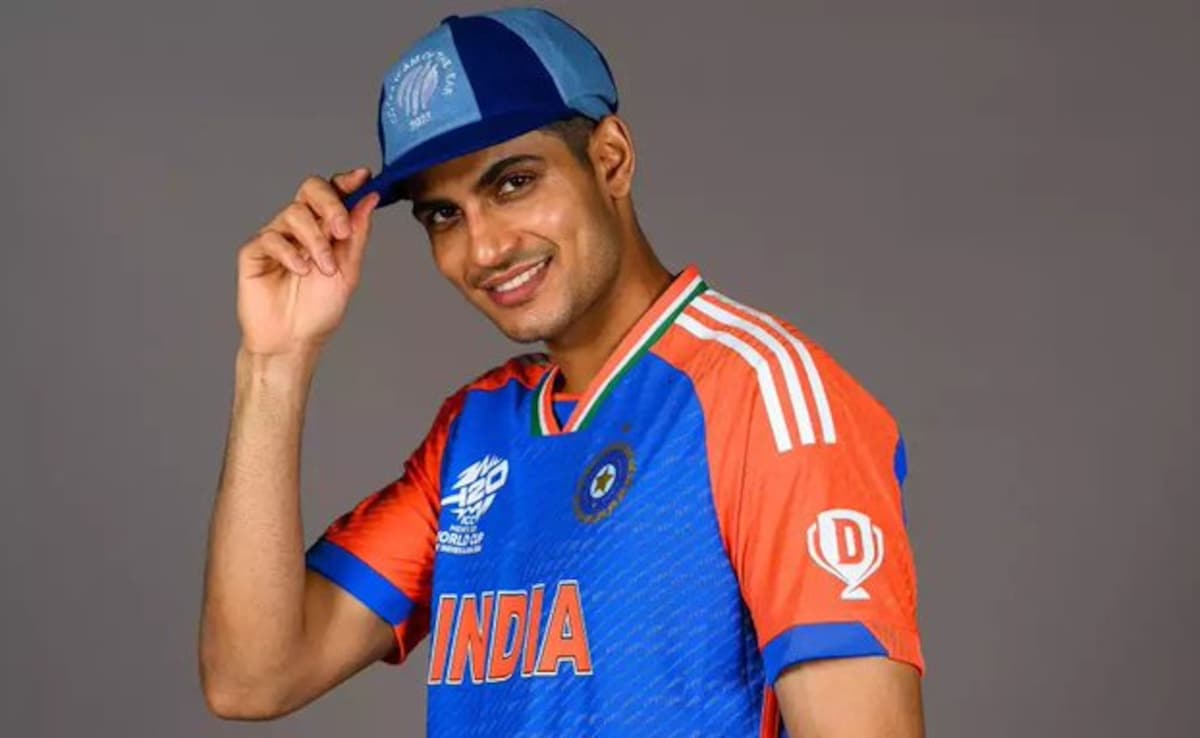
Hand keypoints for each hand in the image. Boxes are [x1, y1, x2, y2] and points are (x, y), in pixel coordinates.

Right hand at [236, 169, 379, 355]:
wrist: (294, 340)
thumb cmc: (319, 308)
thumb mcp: (349, 270)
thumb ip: (357, 234)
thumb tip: (371, 198)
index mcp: (325, 227)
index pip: (334, 192)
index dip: (347, 181)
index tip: (363, 177)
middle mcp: (300, 227)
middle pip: (311, 189)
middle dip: (330, 204)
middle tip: (341, 231)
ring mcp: (277, 237)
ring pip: (294, 213)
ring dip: (315, 241)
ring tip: (323, 269)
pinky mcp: (254, 252)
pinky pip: (271, 237)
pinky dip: (290, 253)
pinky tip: (300, 271)